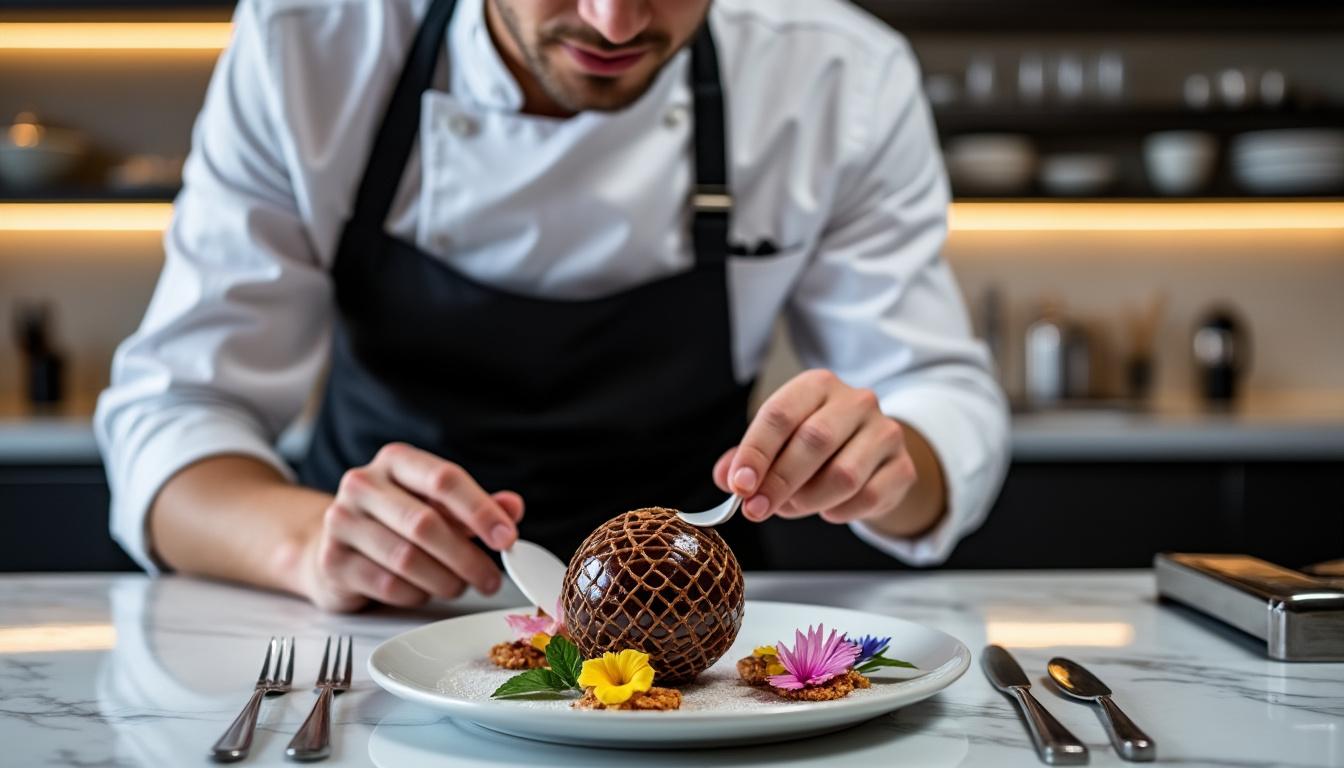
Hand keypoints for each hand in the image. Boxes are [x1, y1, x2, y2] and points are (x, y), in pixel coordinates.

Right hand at [301, 443, 522, 611]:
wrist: (333, 545)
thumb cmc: (395, 521)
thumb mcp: (437, 505)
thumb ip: (475, 505)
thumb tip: (512, 508)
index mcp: (395, 461)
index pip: (444, 479)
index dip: (481, 511)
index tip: (507, 538)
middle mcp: (362, 485)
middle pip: (425, 523)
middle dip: (467, 557)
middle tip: (492, 579)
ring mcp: (342, 522)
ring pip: (407, 559)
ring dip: (445, 580)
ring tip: (461, 586)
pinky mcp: (332, 562)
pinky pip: (388, 585)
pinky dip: (417, 594)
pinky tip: (426, 591)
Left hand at [713, 369, 939, 530]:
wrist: (874, 454)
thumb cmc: (817, 445)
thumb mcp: (779, 441)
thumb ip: (747, 458)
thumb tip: (725, 477)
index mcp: (818, 385)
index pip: (781, 414)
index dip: (756, 452)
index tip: (739, 486)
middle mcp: (856, 401)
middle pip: (814, 442)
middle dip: (779, 482)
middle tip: (757, 510)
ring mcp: (885, 432)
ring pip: (843, 475)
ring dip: (809, 500)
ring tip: (793, 507)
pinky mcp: (903, 466)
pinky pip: (868, 497)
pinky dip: (840, 512)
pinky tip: (828, 509)